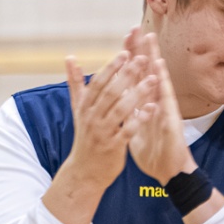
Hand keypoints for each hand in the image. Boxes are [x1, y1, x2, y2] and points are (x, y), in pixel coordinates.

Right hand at [59, 35, 150, 189]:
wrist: (84, 171)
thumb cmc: (85, 136)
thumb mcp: (78, 109)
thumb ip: (76, 83)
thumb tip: (69, 57)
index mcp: (85, 107)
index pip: (97, 83)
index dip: (111, 67)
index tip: (125, 52)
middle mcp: (91, 118)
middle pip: (109, 93)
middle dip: (126, 75)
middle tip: (142, 59)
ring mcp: (102, 133)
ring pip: (120, 110)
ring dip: (137, 93)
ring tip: (153, 79)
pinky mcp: (113, 147)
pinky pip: (127, 131)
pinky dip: (140, 119)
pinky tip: (153, 107)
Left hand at [124, 31, 195, 183]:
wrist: (168, 172)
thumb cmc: (154, 151)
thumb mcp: (136, 128)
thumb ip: (131, 112)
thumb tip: (122, 98)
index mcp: (145, 104)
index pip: (137, 76)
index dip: (131, 58)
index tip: (124, 37)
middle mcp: (156, 102)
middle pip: (148, 72)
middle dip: (142, 51)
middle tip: (136, 28)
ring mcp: (164, 109)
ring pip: (158, 81)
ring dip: (154, 60)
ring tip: (149, 40)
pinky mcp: (170, 121)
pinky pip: (165, 101)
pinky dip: (161, 85)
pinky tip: (159, 71)